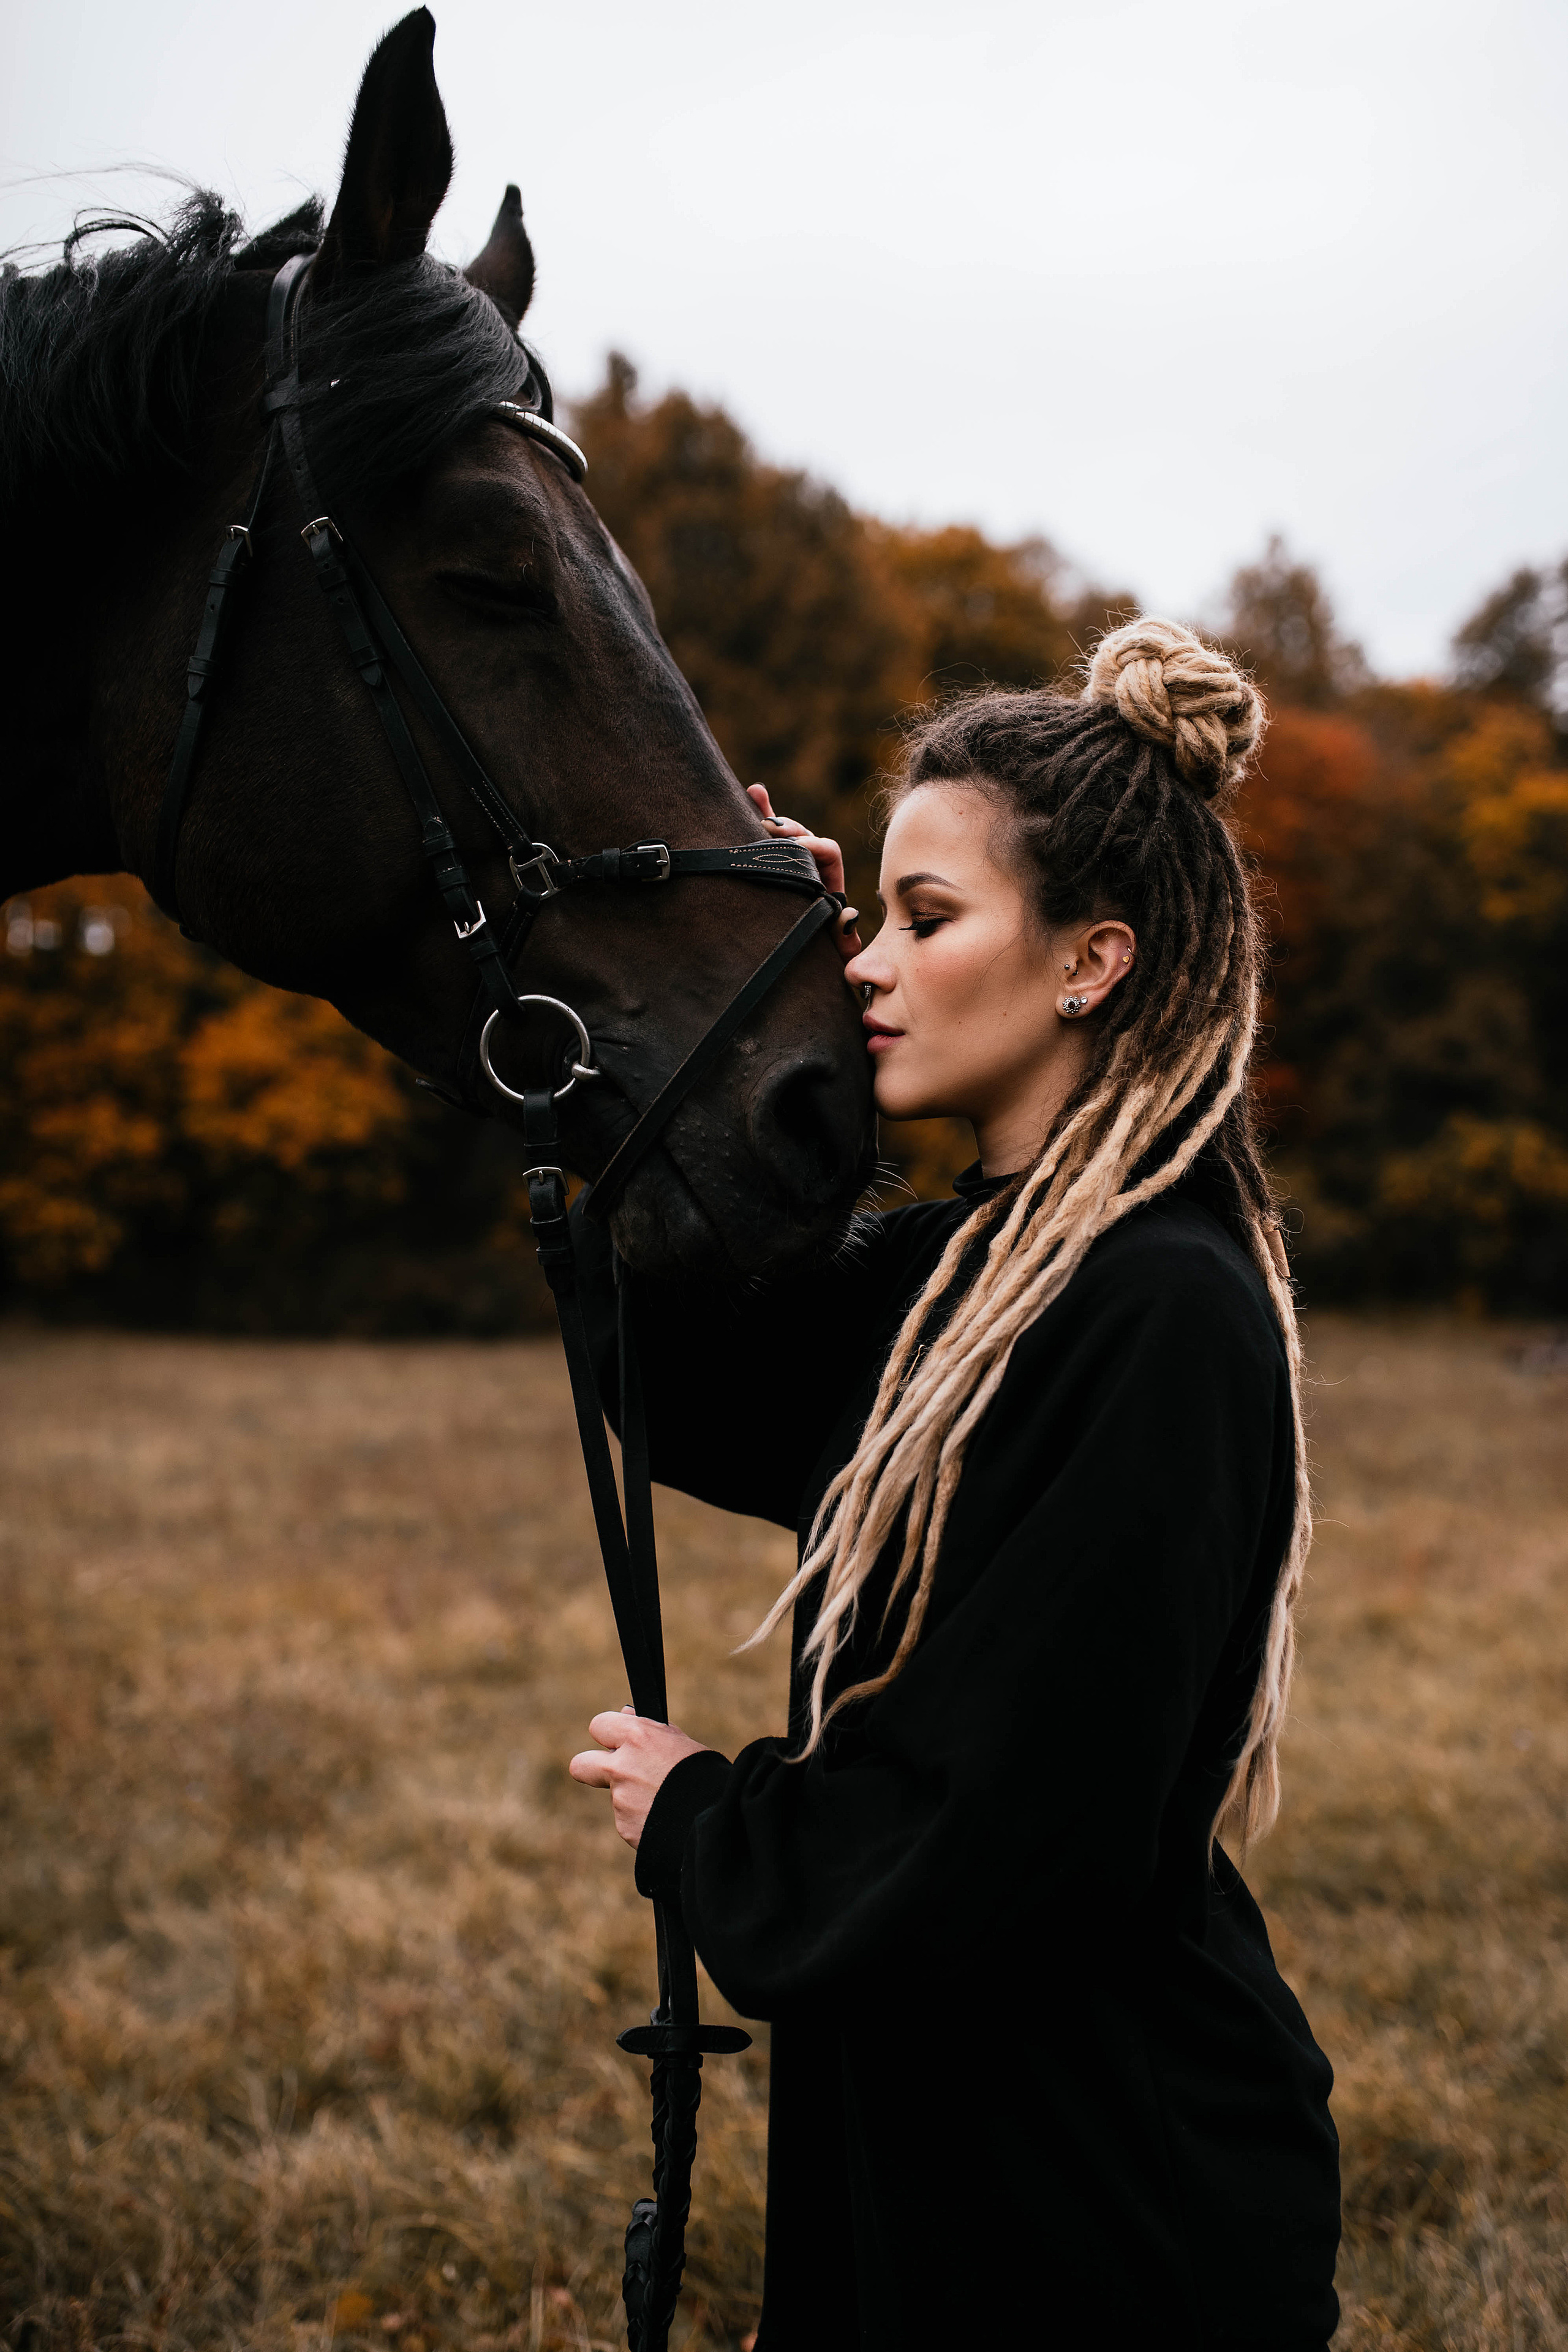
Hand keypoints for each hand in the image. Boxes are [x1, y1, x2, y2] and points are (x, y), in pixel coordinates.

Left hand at [569, 1706, 707, 1848]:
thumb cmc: (704, 1773)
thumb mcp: (679, 1742)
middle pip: (580, 1764)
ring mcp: (620, 1799)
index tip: (617, 1741)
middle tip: (614, 1773)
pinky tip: (665, 1819)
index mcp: (637, 1737)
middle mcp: (621, 1766)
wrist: (714, 1818)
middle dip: (592, 1768)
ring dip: (632, 1798)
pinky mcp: (625, 1827)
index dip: (609, 1734)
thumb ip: (648, 1731)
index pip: (599, 1725)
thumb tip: (625, 1714)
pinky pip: (628, 1820)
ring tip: (665, 1802)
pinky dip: (642, 1820)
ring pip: (616, 1796)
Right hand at [747, 784, 862, 961]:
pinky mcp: (770, 865)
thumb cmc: (821, 962)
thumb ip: (845, 941)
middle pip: (805, 835)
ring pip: (785, 833)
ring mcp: (791, 866)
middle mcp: (811, 870)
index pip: (829, 851)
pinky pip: (767, 836)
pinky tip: (753, 790)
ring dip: (774, 817)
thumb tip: (847, 915)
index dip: (814, 845)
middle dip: (790, 828)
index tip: (797, 848)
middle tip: (771, 829)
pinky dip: (762, 811)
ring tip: (758, 804)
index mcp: (828, 884)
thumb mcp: (837, 955)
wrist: (800, 971)